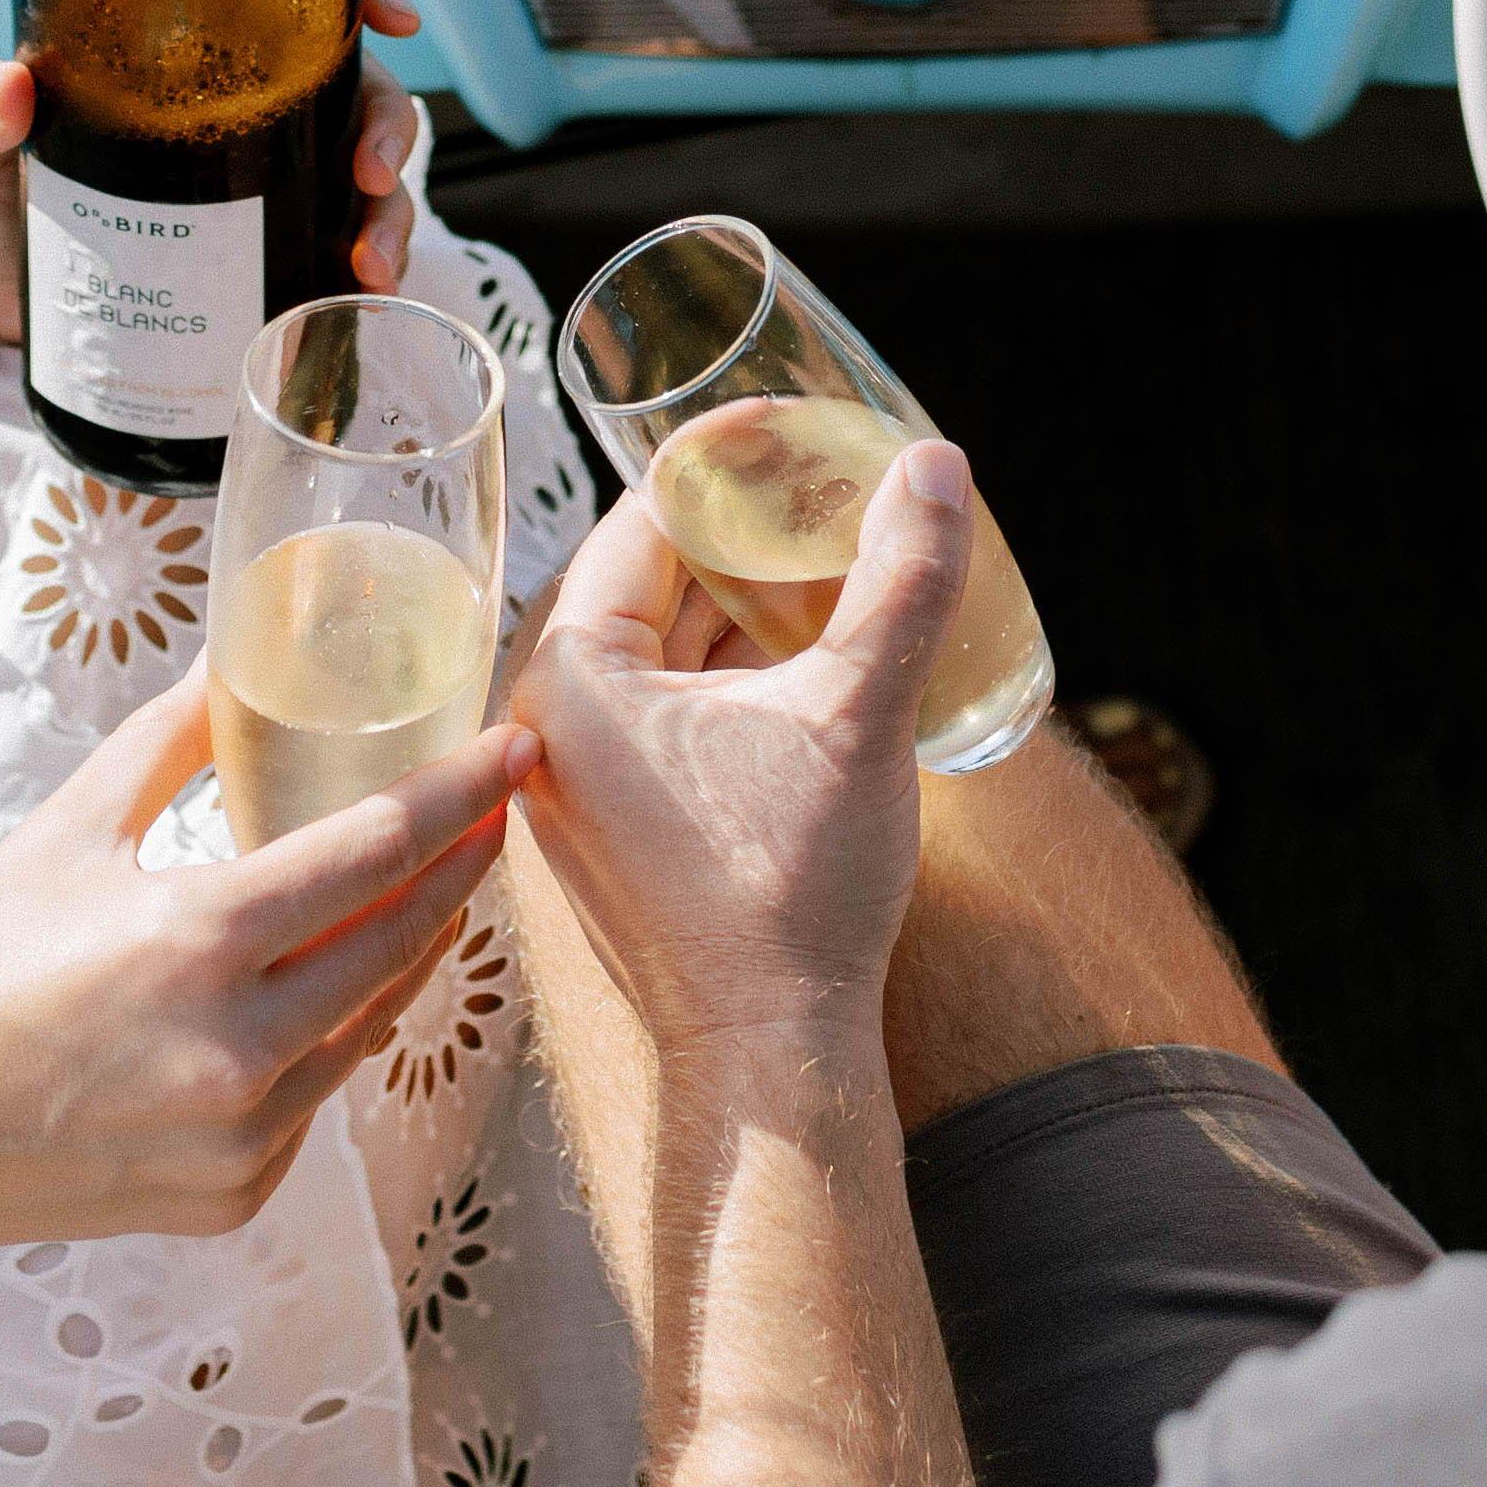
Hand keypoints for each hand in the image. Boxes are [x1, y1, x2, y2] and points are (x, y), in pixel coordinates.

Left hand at [0, 0, 432, 363]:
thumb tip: (6, 90)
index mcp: (180, 47)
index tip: (392, 12)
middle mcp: (232, 105)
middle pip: (351, 87)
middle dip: (386, 125)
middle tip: (369, 174)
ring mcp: (247, 181)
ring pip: (355, 176)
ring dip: (387, 215)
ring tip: (368, 269)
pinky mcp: (243, 254)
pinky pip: (323, 251)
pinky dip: (355, 271)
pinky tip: (356, 299)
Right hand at [0, 674, 539, 1263]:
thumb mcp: (63, 833)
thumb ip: (168, 742)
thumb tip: (232, 656)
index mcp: (201, 939)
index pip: (380, 849)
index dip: (464, 794)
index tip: (518, 749)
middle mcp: (242, 1047)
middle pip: (405, 938)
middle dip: (461, 868)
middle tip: (491, 811)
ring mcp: (247, 1134)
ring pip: (373, 1022)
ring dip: (402, 953)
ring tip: (414, 890)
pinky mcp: (239, 1192)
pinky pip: (320, 1098)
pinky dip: (325, 1040)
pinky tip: (303, 999)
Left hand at [507, 447, 978, 1078]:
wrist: (770, 1058)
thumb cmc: (789, 896)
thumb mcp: (857, 716)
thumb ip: (901, 584)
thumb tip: (937, 468)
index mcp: (569, 681)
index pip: (643, 524)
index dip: (729, 466)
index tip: (796, 427)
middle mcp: (549, 727)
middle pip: (656, 582)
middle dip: (750, 534)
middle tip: (836, 487)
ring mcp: (580, 784)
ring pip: (670, 651)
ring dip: (751, 604)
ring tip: (841, 557)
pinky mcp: (618, 828)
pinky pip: (673, 713)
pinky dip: (740, 673)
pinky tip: (816, 652)